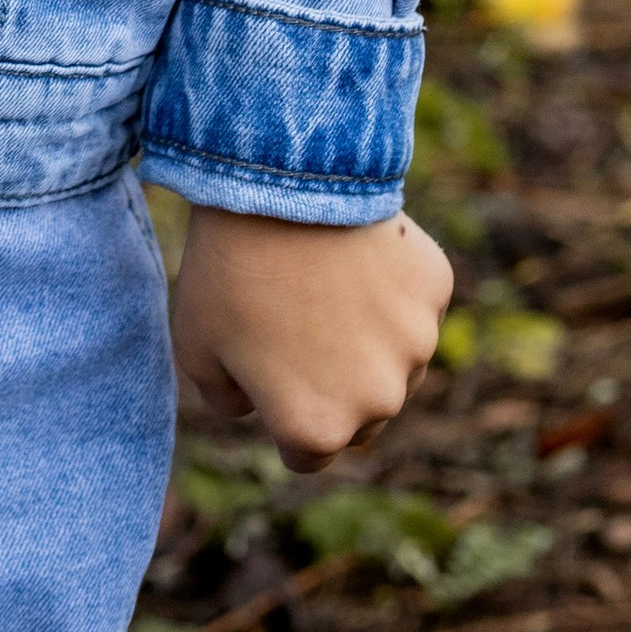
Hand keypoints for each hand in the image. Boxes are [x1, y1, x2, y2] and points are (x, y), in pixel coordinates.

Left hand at [169, 203, 451, 469]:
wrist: (280, 178)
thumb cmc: (228, 267)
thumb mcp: (195, 346)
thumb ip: (226, 399)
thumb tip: (255, 407)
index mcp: (317, 428)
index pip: (306, 453)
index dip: (282, 413)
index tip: (266, 369)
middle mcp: (377, 402)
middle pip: (359, 415)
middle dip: (333, 384)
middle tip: (294, 320)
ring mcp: (416, 346)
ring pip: (395, 362)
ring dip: (369, 340)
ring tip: (322, 281)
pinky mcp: (435, 291)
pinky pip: (414, 303)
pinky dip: (392, 287)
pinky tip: (355, 250)